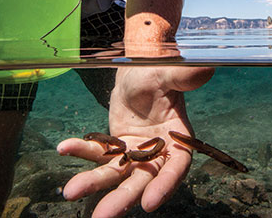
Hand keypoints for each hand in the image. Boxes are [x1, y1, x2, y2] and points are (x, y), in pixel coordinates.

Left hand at [57, 65, 213, 216]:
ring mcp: (135, 153)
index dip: (165, 185)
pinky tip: (65, 147)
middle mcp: (157, 152)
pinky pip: (97, 151)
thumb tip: (207, 68)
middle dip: (122, 198)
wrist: (139, 72)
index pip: (175, 167)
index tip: (149, 204)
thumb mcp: (168, 74)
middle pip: (142, 180)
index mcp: (178, 139)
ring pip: (115, 173)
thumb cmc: (158, 73)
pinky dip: (81, 150)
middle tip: (102, 216)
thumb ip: (183, 77)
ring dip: (94, 183)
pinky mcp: (116, 147)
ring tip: (71, 191)